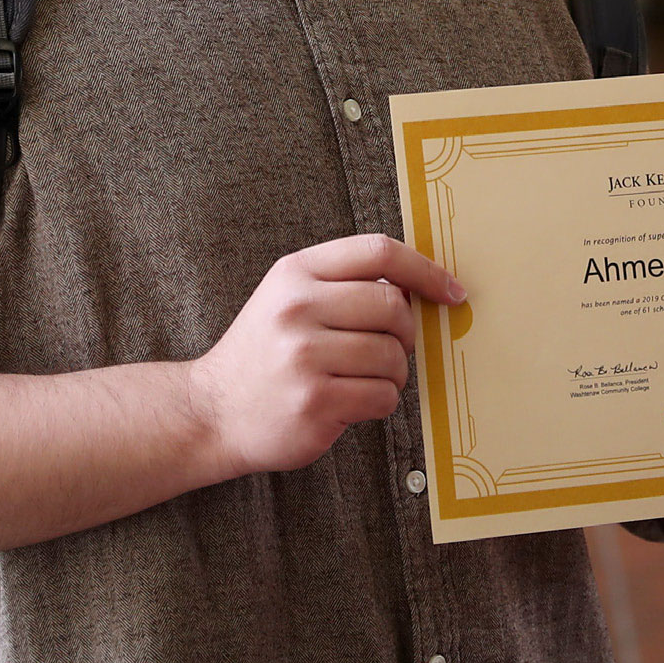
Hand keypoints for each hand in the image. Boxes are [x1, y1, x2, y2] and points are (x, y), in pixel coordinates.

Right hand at [186, 234, 464, 478]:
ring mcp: (303, 357)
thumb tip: (419, 286)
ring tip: (362, 379)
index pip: (379, 252)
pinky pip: (383, 397)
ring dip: (393, 374)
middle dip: (406, 333)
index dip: (426, 270)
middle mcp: (297, 308)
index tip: (453, 292)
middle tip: (391, 349)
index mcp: (295, 272)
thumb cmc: (266, 352)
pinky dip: (380, 403)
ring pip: (393, 357)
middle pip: (394, 307)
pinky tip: (351, 402)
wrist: (211, 410)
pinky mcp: (314, 403)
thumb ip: (344, 283)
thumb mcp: (289, 297)